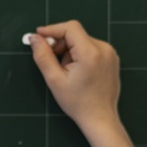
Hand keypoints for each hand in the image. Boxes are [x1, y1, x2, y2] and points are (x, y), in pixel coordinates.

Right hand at [27, 20, 122, 134]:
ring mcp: (110, 53)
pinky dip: (80, 54)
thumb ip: (43, 56)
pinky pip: (91, 47)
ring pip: (82, 41)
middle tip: (52, 62)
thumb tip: (34, 38)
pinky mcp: (111, 57)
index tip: (38, 36)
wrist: (100, 118)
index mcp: (90, 53)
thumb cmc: (79, 103)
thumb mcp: (54, 80)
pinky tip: (78, 71)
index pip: (70, 28)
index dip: (52, 30)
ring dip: (70, 51)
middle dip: (60, 44)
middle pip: (75, 34)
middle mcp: (104, 49)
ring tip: (67, 71)